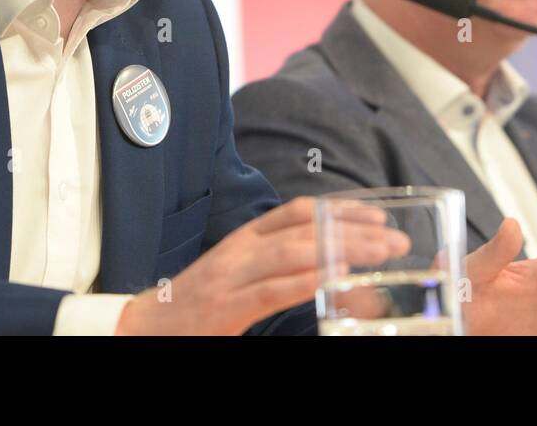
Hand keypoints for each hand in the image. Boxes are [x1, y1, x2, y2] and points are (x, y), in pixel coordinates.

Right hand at [114, 197, 408, 334]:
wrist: (140, 330)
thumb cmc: (193, 308)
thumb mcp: (236, 277)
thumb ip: (276, 268)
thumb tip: (332, 272)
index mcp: (243, 239)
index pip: (298, 211)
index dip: (341, 207)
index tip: (379, 212)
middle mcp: (239, 250)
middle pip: (306, 227)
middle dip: (355, 228)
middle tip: (396, 238)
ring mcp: (231, 277)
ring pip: (295, 252)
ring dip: (343, 249)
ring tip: (380, 254)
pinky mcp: (226, 308)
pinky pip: (273, 289)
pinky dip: (308, 280)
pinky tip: (335, 277)